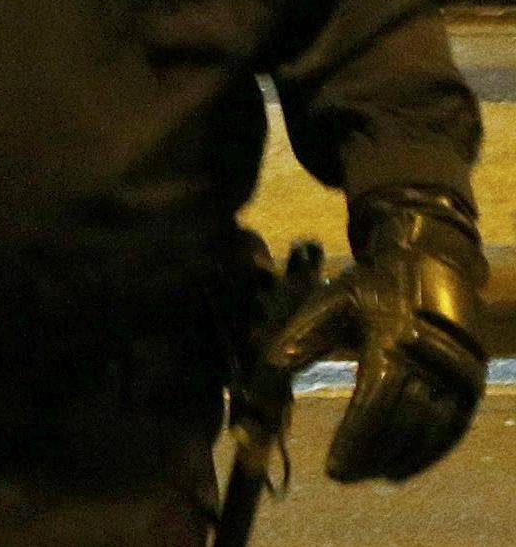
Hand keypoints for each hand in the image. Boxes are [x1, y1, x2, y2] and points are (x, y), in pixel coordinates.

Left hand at [271, 190, 486, 482]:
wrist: (429, 265)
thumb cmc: (374, 285)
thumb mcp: (335, 298)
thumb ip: (305, 332)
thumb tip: (272, 363)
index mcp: (391, 340)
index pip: (375, 401)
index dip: (355, 437)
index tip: (333, 467)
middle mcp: (429, 363)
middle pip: (401, 424)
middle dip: (370, 454)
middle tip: (343, 476)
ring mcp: (454, 377)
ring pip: (427, 433)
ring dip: (397, 459)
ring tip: (367, 475)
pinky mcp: (468, 388)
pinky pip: (449, 432)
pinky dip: (425, 455)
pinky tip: (398, 468)